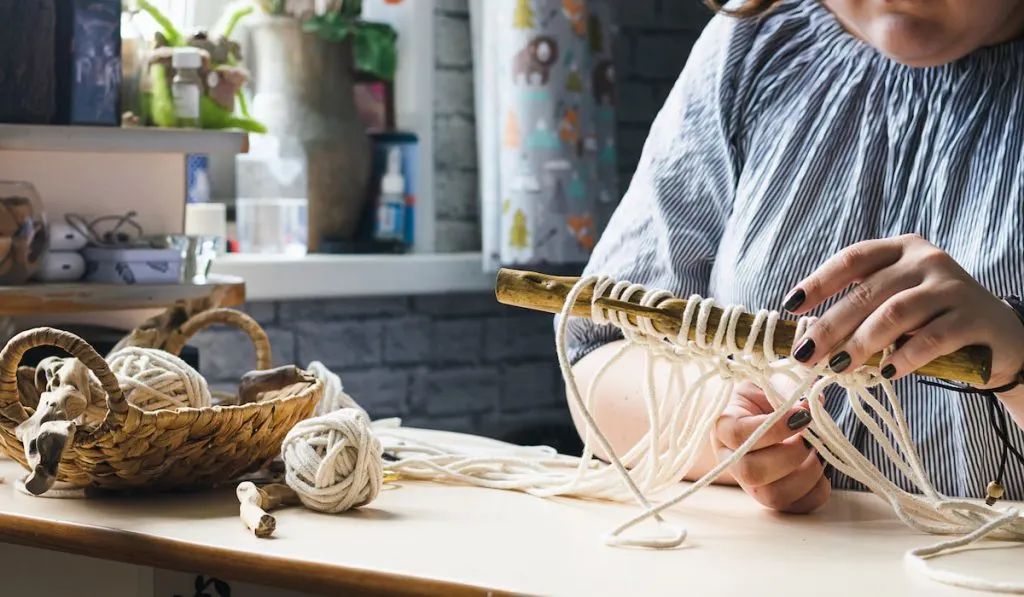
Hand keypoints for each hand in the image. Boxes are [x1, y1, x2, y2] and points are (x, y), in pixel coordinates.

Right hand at [712, 380, 829, 513]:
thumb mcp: (771, 381)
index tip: (803, 414)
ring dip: (806, 474)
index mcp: (723, 426)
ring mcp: (750, 483)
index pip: (738, 434)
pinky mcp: (772, 497)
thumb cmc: (766, 395)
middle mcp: (731, 459)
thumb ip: (788, 387)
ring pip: (772, 495)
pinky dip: (816, 489)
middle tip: (811, 436)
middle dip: (791, 455)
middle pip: (751, 472)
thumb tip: (811, 403)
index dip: (774, 427)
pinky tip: (819, 464)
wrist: (763, 414)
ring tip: (818, 450)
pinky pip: (796, 507)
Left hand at [782, 234, 1023, 389]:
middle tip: (806, 353)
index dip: (818, 281)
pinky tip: (886, 374)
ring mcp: (951, 286)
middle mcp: (926, 260)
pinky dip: (903, 358)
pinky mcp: (972, 317)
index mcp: (901, 249)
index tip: (790, 305)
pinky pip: (929, 339)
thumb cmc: (932, 320)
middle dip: (830, 325)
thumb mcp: (896, 303)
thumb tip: (808, 339)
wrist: (999, 336)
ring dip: (861, 344)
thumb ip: (862, 310)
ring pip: (894, 314)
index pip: (852, 259)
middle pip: (867, 292)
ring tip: (838, 367)